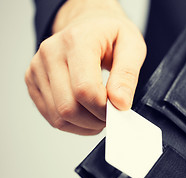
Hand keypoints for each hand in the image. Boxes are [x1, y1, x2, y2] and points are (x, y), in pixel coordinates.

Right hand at [25, 0, 145, 134]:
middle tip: (111, 114)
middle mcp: (51, 53)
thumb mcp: (132, 46)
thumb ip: (127, 75)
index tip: (119, 109)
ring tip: (100, 113)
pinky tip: (87, 113)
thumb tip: (120, 103)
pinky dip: (73, 124)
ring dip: (84, 125)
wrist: (90, 25)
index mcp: (77, 40)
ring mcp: (38, 68)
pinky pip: (51, 117)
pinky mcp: (33, 82)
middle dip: (95, 120)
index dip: (104, 109)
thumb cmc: (111, 35)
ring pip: (58, 117)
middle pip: (68, 107)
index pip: (84, 89)